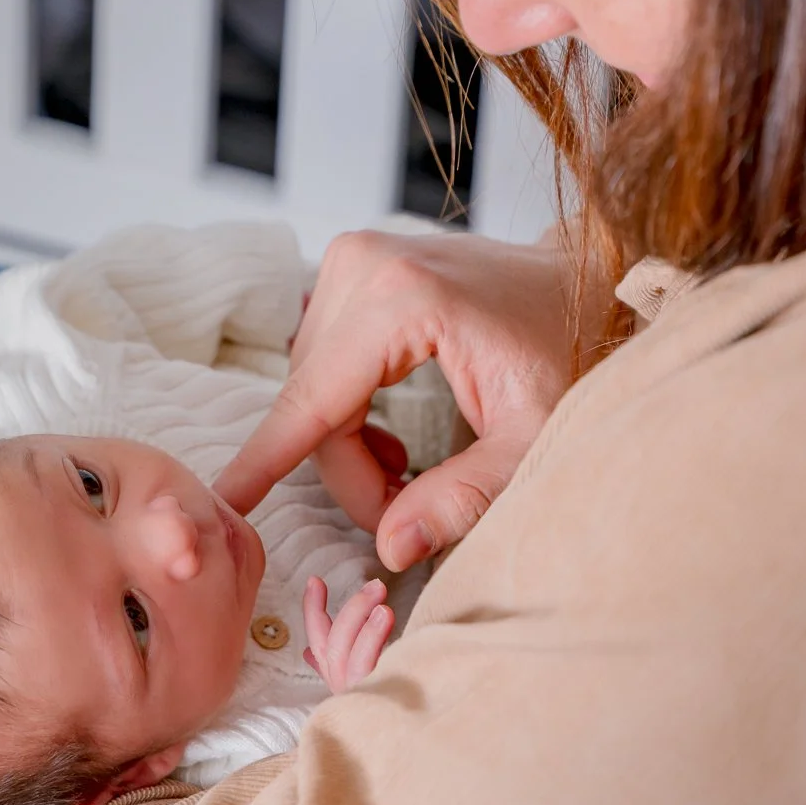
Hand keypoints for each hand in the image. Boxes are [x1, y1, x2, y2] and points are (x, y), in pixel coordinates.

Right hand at [214, 227, 591, 570]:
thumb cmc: (568, 352)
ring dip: (346, 444)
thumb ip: (466, 496)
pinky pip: (320, 359)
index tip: (224, 502)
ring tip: (405, 472)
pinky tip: (390, 437)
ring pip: (310, 385)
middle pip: (313, 400)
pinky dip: (344, 409)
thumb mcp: (533, 439)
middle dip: (349, 472)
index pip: (315, 399)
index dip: (268, 460)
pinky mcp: (353, 264)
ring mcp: (354, 258)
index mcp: (403, 299)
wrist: (581, 280)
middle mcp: (364, 265)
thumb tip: (392, 546)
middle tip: (404, 509)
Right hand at [301, 576, 393, 692]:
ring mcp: (358, 697)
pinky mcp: (378, 702)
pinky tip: (389, 622)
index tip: (315, 581)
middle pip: (333, 647)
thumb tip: (309, 654)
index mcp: (337, 679)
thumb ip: (338, 663)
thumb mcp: (362, 676)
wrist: (410, 747)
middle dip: (353, 610)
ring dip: (366, 627)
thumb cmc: (392, 694)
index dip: (313, 609)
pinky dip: (377, 646)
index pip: (317, 641)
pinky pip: (374, 675)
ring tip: (384, 607)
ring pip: (351, 658)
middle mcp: (342, 688)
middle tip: (376, 586)